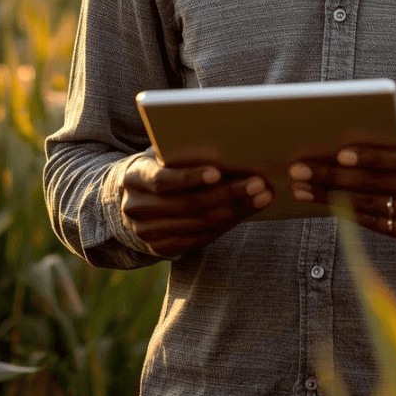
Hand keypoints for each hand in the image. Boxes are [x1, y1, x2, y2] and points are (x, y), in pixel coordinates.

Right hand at [121, 156, 271, 257]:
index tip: (217, 172)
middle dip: (227, 193)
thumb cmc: (159, 166)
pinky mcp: (160, 248)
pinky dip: (225, 225)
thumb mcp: (161, 155)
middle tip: (258, 183)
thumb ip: (182, 153)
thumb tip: (228, 147)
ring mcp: (146, 232)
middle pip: (188, 204)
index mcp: (134, 177)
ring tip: (262, 196)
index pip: (163, 180)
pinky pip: (199, 239)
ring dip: (235, 210)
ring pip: (198, 224)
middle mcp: (136, 207)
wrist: (134, 197)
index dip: (190, 177)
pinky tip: (245, 211)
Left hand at [287, 112, 395, 245]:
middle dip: (334, 176)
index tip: (338, 153)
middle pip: (378, 184)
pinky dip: (345, 213)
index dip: (371, 157)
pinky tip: (321, 203)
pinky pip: (374, 224)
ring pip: (371, 207)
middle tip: (300, 169)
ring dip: (331, 197)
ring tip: (301, 187)